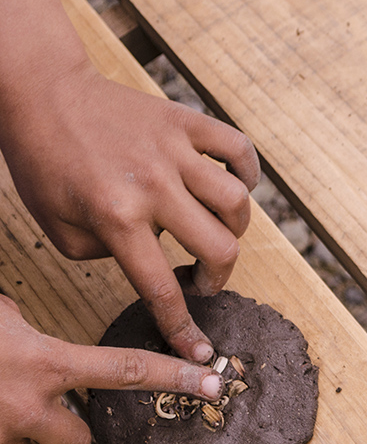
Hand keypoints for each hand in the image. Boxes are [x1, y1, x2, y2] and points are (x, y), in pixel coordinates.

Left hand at [0, 63, 259, 362]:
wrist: (43, 92)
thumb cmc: (45, 162)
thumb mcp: (58, 229)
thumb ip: (107, 255)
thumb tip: (151, 258)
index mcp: (117, 217)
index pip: (162, 287)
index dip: (184, 327)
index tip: (200, 351)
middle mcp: (153, 186)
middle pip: (220, 248)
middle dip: (218, 278)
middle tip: (203, 280)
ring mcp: (175, 152)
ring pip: (237, 203)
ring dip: (235, 230)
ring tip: (216, 232)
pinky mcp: (186, 123)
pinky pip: (238, 149)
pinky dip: (247, 172)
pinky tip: (235, 184)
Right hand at [0, 294, 223, 443]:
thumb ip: (22, 323)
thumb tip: (24, 322)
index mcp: (47, 364)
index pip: (127, 370)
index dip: (175, 377)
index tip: (211, 384)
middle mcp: (30, 407)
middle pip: (80, 441)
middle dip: (71, 431)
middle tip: (45, 407)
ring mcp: (4, 436)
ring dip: (24, 431)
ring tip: (0, 403)